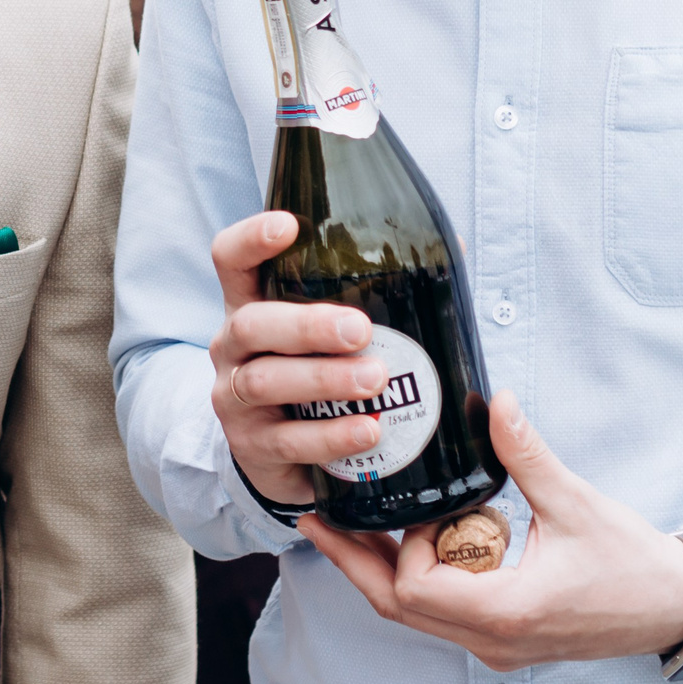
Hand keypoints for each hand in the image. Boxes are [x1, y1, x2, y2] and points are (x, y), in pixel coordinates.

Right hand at [209, 209, 390, 504]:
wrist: (285, 456)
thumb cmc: (315, 375)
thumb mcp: (327, 333)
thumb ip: (377, 293)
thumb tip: (451, 249)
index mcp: (251, 304)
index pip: (231, 260)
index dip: (251, 240)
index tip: (288, 227)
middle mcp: (233, 347)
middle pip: (252, 325)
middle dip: (307, 326)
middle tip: (360, 330)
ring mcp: (235, 399)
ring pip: (266, 382)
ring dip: (323, 380)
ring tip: (375, 380)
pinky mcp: (252, 448)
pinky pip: (288, 441)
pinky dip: (331, 436)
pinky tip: (369, 431)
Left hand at [301, 390, 682, 669]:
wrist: (675, 607)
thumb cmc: (632, 563)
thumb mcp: (576, 503)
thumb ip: (528, 455)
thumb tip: (496, 402)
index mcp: (505, 613)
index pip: (414, 588)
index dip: (402, 545)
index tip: (422, 507)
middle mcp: (491, 641)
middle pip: (396, 608)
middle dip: (355, 561)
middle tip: (317, 516)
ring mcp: (495, 647)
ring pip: (413, 617)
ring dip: (381, 570)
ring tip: (351, 523)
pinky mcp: (502, 639)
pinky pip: (438, 616)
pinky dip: (414, 580)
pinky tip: (407, 541)